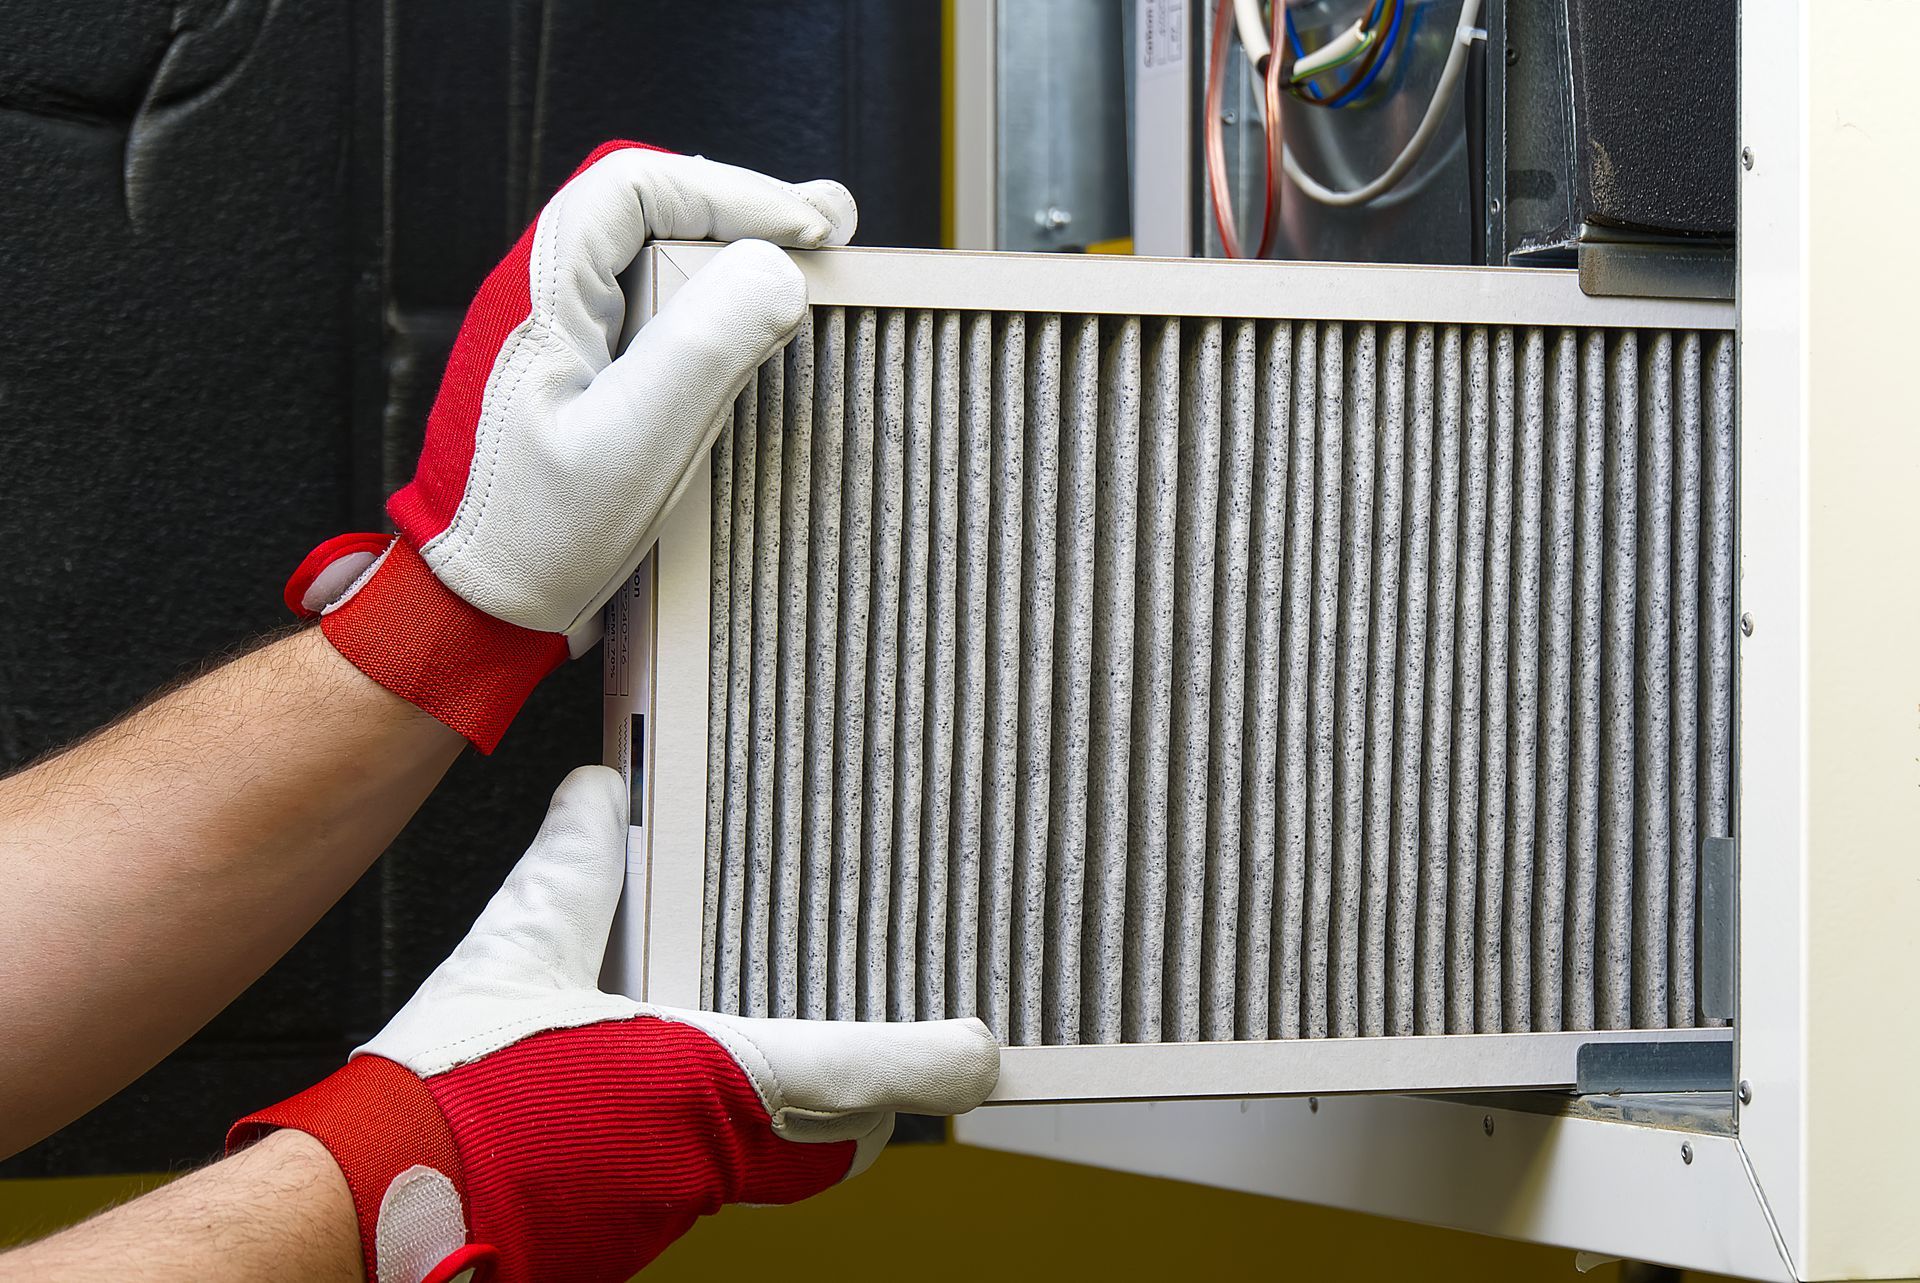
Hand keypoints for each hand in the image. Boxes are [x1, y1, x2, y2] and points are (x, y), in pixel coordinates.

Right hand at [229, 766, 997, 1282]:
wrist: (370, 1214)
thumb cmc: (449, 1101)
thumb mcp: (517, 953)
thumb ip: (574, 870)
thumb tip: (599, 794)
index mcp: (708, 1081)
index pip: (859, 1072)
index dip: (930, 1061)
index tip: (981, 1050)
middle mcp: (708, 1157)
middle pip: (833, 1140)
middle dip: (859, 1097)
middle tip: (865, 1043)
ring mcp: (669, 1205)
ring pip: (772, 1169)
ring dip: (776, 1117)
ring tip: (745, 1052)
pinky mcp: (628, 1229)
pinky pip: (703, 1182)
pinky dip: (703, 1140)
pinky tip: (653, 1094)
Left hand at [287, 142, 856, 750]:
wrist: (469, 607)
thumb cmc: (532, 538)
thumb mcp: (633, 446)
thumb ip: (704, 349)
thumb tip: (777, 271)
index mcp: (541, 292)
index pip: (641, 186)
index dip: (736, 189)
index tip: (812, 228)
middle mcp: (540, 296)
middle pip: (649, 207)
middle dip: (742, 211)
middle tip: (828, 234)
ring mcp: (555, 334)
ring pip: (649, 254)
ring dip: (729, 257)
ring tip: (802, 271)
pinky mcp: (574, 374)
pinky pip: (645, 309)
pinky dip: (707, 306)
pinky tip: (747, 331)